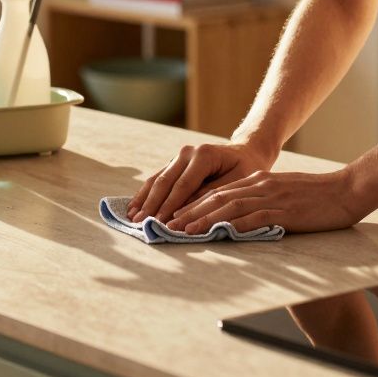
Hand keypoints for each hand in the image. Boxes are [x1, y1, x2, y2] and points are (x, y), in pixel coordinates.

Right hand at [128, 142, 275, 222]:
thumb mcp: (237, 182)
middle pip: (165, 182)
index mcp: (204, 155)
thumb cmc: (245, 169)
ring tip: (131, 218)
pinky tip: (134, 207)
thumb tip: (188, 213)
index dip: (170, 206)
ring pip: (157, 179)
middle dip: (152, 205)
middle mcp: (187, 152)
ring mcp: (179, 156)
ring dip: (144, 199)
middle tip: (139, 223)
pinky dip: (145, 194)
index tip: (160, 223)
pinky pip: (157, 178)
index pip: (183, 185)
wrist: (245, 153)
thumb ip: (212, 195)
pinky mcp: (174, 163)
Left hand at [165, 168, 363, 234]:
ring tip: (183, 230)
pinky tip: (216, 234)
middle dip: (189, 211)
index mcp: (260, 181)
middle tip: (167, 224)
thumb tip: (243, 216)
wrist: (347, 190)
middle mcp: (260, 186)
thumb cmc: (320, 196)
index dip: (195, 204)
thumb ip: (264, 201)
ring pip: (228, 207)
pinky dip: (231, 226)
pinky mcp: (283, 211)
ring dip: (203, 219)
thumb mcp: (286, 194)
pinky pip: (252, 219)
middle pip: (217, 198)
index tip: (176, 216)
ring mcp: (271, 197)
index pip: (219, 192)